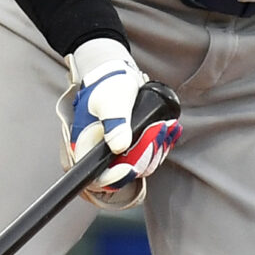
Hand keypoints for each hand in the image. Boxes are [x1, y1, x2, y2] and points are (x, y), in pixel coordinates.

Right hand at [57, 39, 179, 209]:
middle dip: (145, 154)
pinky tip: (166, 128)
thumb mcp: (111, 100)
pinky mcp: (135, 149)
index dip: (116, 177)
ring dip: (157, 148)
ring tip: (163, 125)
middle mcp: (103, 155)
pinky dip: (161, 144)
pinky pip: (151, 156)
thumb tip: (120, 146)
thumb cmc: (109, 86)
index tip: (132, 167)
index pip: (99, 177)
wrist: (120, 77)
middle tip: (156, 130)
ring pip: (142, 165)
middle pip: (126, 172)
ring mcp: (121, 153)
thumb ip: (115, 122)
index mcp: (88, 148)